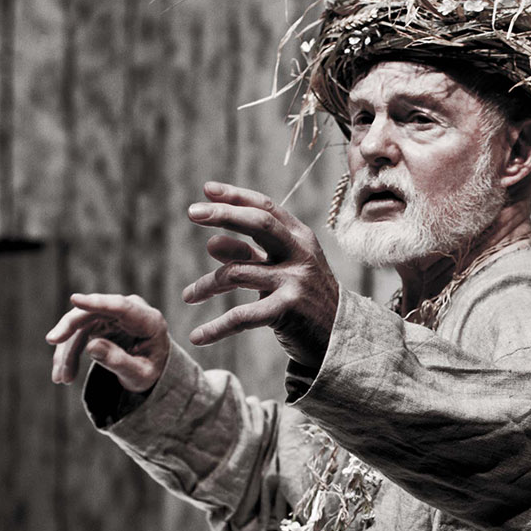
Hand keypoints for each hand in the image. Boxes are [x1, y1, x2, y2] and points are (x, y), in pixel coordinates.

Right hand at [46, 292, 169, 391]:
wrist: (153, 367)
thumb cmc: (152, 369)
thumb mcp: (140, 375)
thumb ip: (119, 361)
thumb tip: (91, 347)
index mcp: (149, 321)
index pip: (121, 306)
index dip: (98, 303)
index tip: (75, 299)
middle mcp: (130, 311)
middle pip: (93, 313)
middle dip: (70, 327)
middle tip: (52, 340)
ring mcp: (113, 314)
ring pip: (80, 325)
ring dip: (67, 351)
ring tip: (62, 378)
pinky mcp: (99, 321)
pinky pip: (78, 333)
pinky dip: (69, 353)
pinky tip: (62, 373)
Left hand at [183, 180, 340, 369]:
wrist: (341, 340)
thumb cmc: (306, 302)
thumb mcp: (281, 272)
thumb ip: (250, 255)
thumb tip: (211, 242)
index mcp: (301, 239)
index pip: (266, 208)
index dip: (236, 196)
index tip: (207, 189)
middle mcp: (300, 254)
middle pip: (259, 223)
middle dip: (223, 214)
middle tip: (192, 212)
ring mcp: (296, 281)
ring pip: (236, 272)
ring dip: (206, 285)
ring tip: (189, 295)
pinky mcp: (289, 309)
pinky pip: (241, 316)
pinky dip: (216, 328)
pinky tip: (197, 336)